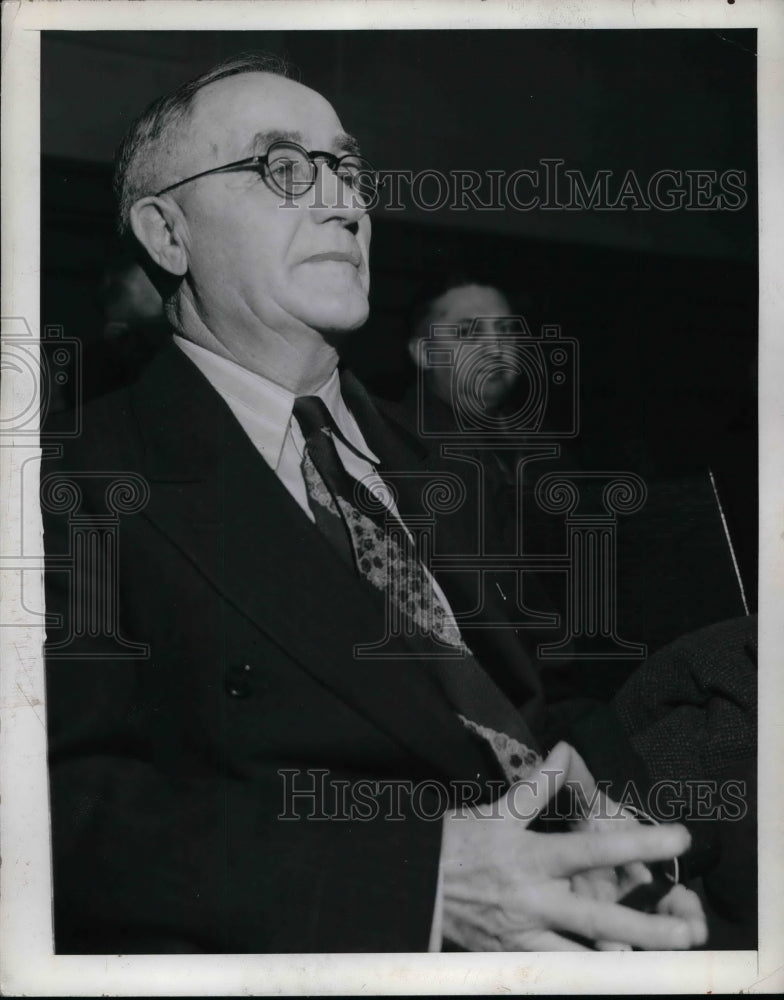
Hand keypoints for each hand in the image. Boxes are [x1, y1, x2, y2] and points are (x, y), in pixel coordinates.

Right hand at [440, 742, 706, 950]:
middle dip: (646, 926)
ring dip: (621, 963)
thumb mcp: (497, 809)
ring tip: (660, 967)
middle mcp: (534, 900)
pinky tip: (610, 976)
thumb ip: (538, 785)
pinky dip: (581, 976)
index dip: (639, 844)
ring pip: (582, 958)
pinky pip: (555, 973)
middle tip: (687, 932)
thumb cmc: (457, 842)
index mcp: (532, 858)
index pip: (594, 850)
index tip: (678, 838)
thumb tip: (565, 750)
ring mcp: (524, 935)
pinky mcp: (513, 957)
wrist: (412, 883)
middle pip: (599, 919)